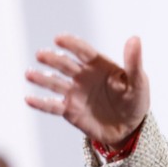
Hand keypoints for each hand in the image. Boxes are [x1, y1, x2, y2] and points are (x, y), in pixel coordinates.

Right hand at [25, 34, 149, 145]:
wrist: (129, 128)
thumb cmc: (135, 100)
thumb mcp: (138, 82)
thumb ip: (134, 62)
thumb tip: (134, 39)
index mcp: (99, 65)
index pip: (84, 52)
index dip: (72, 45)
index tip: (59, 39)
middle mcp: (83, 76)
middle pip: (66, 65)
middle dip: (53, 59)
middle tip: (41, 55)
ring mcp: (75, 93)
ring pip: (55, 83)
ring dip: (42, 78)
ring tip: (29, 74)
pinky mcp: (70, 110)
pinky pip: (53, 106)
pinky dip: (41, 103)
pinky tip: (28, 99)